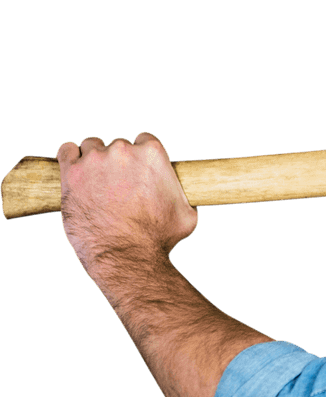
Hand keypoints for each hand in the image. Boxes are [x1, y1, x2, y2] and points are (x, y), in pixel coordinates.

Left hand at [56, 132, 198, 276]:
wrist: (128, 256)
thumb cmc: (160, 239)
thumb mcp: (187, 213)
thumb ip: (182, 194)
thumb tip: (184, 196)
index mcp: (153, 153)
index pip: (144, 140)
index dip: (141, 156)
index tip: (137, 170)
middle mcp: (123, 151)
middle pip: (118, 145)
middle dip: (118, 162)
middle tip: (118, 185)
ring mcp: (95, 160)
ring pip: (91, 147)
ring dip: (93, 160)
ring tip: (96, 182)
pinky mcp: (71, 173)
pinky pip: (67, 151)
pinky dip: (70, 157)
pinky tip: (75, 171)